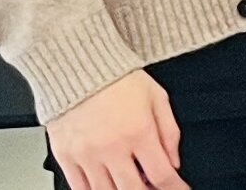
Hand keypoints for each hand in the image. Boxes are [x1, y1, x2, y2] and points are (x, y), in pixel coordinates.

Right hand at [46, 69, 187, 189]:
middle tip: (154, 188)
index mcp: (139, 132)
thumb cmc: (118, 78)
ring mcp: (87, 155)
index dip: (174, 188)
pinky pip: (79, 188)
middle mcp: (112, 147)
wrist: (78, 67)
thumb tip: (174, 161)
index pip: (161, 174)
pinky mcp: (65, 157)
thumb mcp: (157, 98)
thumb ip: (169, 132)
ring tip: (132, 184)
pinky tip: (106, 187)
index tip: (179, 189)